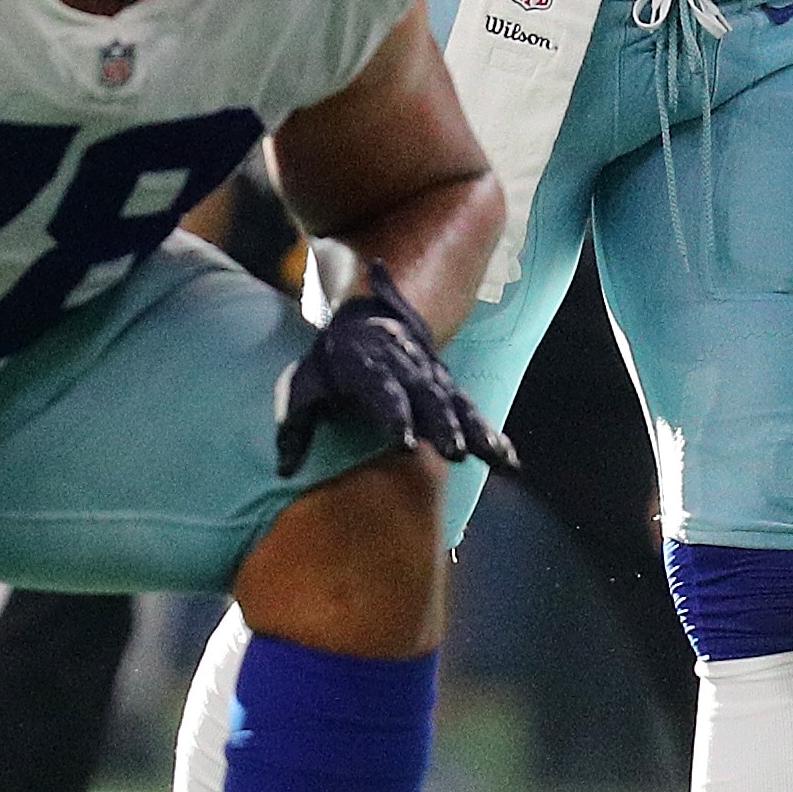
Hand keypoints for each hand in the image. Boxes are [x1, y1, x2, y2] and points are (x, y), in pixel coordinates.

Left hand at [276, 265, 512, 474]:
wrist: (367, 321)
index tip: (406, 441)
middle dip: (443, 426)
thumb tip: (284, 470)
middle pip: (429, 400)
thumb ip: (295, 428)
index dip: (396, 415)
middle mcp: (407, 371)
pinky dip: (492, 436)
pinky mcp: (450, 391)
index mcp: (369, 367)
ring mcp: (433, 380)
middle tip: (455, 453)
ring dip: (476, 432)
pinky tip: (508, 462)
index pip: (383, 392)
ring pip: (458, 406)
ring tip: (493, 458)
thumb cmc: (330, 364)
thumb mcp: (303, 387)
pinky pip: (474, 414)